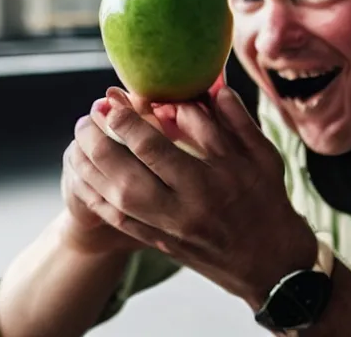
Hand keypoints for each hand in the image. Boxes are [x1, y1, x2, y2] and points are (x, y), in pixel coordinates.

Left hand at [72, 85, 317, 306]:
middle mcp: (184, 208)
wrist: (272, 264)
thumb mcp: (265, 157)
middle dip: (99, 143)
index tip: (114, 102)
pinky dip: (98, 201)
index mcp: (210, 182)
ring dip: (90, 170)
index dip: (128, 121)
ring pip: (117, 200)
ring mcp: (170, 230)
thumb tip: (216, 87)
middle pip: (126, 174)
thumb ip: (238, 121)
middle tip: (87, 118)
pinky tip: (85, 180)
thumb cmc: (269, 203)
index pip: (156, 147)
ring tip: (78, 143)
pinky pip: (121, 224)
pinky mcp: (163, 244)